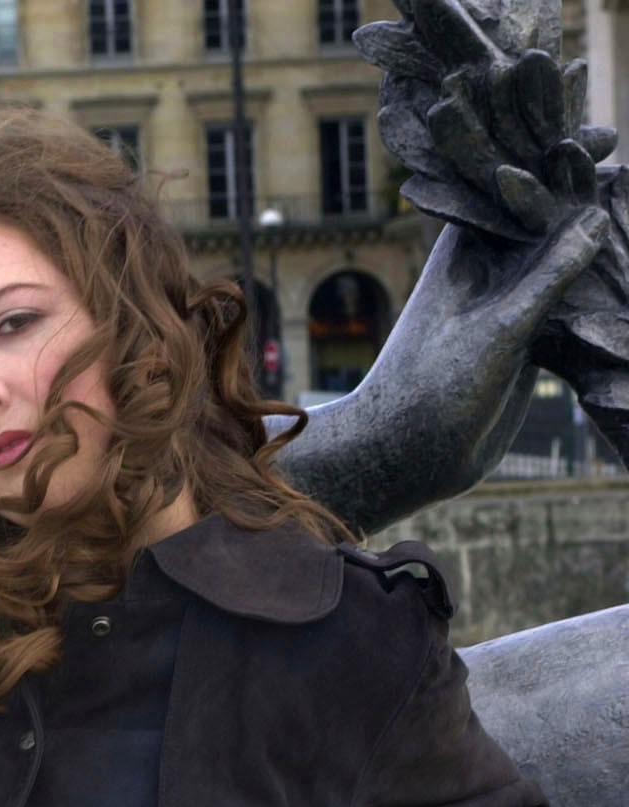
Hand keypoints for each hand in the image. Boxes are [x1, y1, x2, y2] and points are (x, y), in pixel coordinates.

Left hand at [283, 0, 615, 527]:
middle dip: (587, 201)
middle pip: (548, 220)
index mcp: (469, 248)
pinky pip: (571, 307)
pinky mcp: (528, 343)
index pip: (518, 186)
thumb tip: (594, 216)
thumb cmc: (432, 387)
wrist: (407, 457)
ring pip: (565, 264)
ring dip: (599, 250)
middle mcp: (491, 268)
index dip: (558, 160)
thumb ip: (547, 274)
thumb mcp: (497, 326)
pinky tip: (626, 288)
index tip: (602, 140)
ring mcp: (512, 304)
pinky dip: (598, 295)